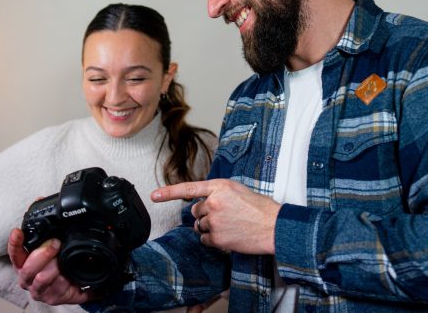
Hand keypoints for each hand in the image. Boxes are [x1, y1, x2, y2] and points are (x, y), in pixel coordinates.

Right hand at [7, 228, 91, 304]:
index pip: (15, 253)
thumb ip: (49, 240)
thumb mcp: (55, 250)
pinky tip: (69, 274)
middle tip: (56, 243)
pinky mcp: (51, 298)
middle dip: (43, 254)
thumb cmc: (61, 264)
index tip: (17, 232)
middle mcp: (28, 278)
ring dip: (55, 266)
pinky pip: (57, 287)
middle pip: (27, 268)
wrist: (77, 284)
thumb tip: (55, 225)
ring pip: (42, 278)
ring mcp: (38, 290)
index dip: (14, 243)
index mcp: (25, 264)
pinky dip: (65, 278)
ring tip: (64, 260)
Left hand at [151, 179, 280, 253]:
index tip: (154, 196)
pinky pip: (205, 240)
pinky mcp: (218, 238)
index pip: (189, 188)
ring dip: (210, 227)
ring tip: (230, 225)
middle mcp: (214, 202)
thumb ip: (217, 193)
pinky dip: (214, 240)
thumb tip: (202, 202)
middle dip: (205, 214)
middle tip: (224, 216)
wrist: (273, 225)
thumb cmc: (259, 207)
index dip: (168, 192)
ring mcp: (215, 220)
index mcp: (219, 186)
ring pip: (200, 226)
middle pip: (195, 211)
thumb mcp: (237, 190)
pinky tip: (229, 235)